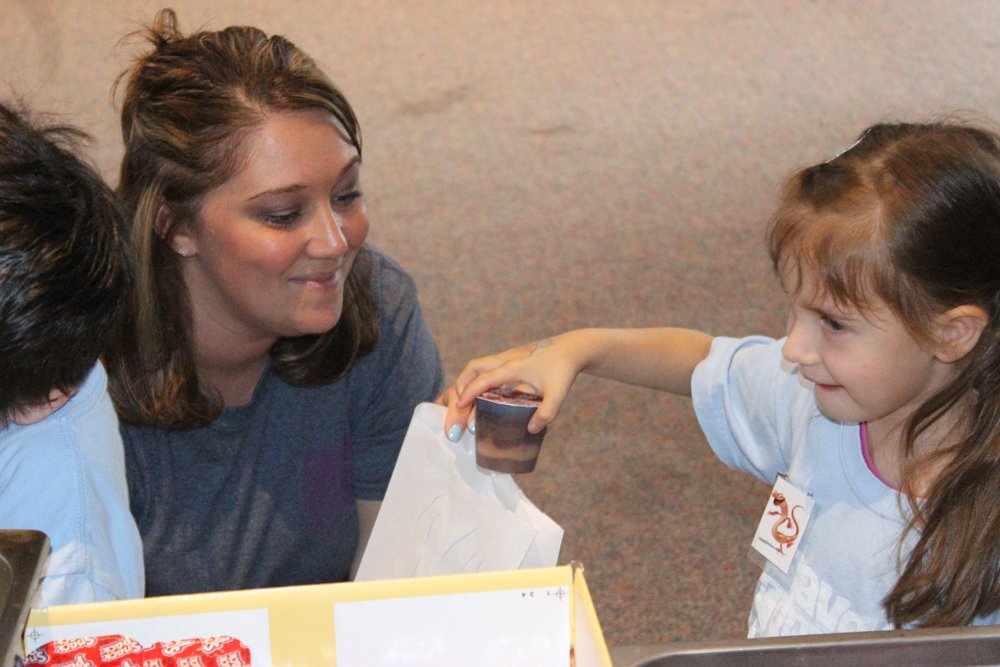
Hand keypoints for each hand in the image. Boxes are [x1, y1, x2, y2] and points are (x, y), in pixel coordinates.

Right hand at [443, 333, 586, 440]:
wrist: (571, 348)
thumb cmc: (564, 370)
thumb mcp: (558, 394)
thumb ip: (546, 413)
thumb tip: (530, 430)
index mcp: (513, 367)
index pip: (484, 379)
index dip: (470, 392)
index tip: (459, 407)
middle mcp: (505, 360)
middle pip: (473, 368)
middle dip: (460, 386)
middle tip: (455, 408)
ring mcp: (506, 358)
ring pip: (477, 366)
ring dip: (466, 382)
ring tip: (461, 404)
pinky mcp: (509, 360)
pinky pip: (485, 368)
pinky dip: (476, 380)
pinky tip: (478, 396)